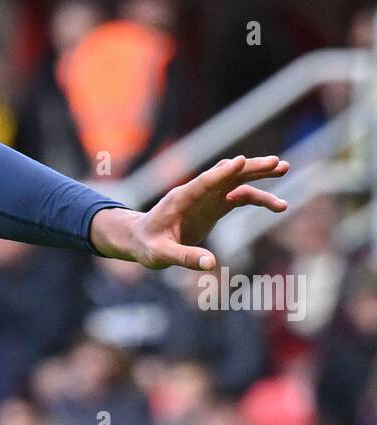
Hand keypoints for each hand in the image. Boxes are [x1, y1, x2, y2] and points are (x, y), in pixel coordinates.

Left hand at [89, 155, 288, 270]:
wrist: (140, 239)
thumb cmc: (147, 245)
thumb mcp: (160, 255)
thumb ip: (184, 258)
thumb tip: (210, 264)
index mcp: (180, 199)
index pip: (204, 182)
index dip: (222, 173)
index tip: (241, 160)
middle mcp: (196, 193)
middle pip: (227, 174)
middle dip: (252, 168)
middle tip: (277, 164)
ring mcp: (207, 198)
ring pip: (237, 181)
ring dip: (259, 176)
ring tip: (284, 170)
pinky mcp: (214, 207)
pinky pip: (239, 198)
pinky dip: (258, 198)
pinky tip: (278, 205)